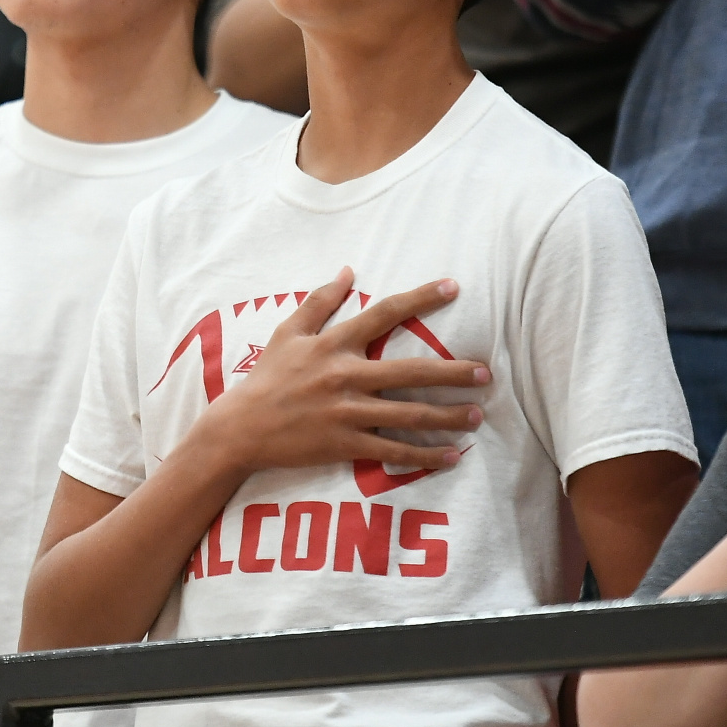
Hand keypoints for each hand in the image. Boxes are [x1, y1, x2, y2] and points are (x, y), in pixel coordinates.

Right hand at [198, 270, 488, 477]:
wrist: (241, 428)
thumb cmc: (266, 378)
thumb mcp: (287, 333)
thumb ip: (319, 302)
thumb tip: (348, 270)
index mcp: (333, 344)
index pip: (384, 314)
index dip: (420, 298)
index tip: (453, 286)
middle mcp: (345, 375)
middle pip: (410, 371)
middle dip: (452, 372)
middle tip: (485, 372)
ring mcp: (347, 412)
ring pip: (410, 414)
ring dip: (448, 415)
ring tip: (477, 414)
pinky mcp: (346, 444)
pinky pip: (394, 451)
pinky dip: (425, 456)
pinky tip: (451, 455)